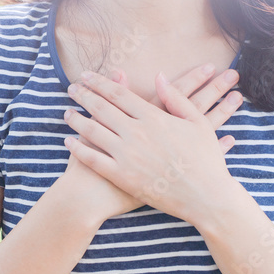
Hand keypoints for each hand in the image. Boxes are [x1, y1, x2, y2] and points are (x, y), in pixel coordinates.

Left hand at [62, 64, 243, 223]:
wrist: (205, 196)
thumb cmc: (206, 160)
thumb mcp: (198, 122)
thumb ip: (176, 98)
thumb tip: (158, 77)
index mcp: (154, 117)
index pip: (119, 93)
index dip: (100, 83)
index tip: (87, 77)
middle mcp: (136, 133)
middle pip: (101, 108)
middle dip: (84, 96)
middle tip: (72, 89)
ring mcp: (126, 155)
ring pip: (92, 131)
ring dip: (76, 120)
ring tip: (67, 113)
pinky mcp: (121, 176)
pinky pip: (93, 159)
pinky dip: (78, 149)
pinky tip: (69, 142)